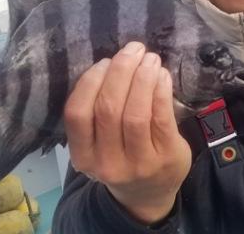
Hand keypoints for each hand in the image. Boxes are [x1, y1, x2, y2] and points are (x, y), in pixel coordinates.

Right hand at [64, 42, 191, 223]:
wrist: (149, 194)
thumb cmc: (122, 155)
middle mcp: (107, 162)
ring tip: (150, 59)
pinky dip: (161, 91)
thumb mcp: (100, 144)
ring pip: (136, 113)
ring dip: (143, 78)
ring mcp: (139, 162)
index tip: (105, 61)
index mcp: (83, 156)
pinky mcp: (166, 156)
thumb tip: (114, 62)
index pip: (77, 114)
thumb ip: (99, 112)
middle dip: (121, 71)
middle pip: (108, 109)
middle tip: (133, 50)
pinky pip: (162, 118)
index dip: (90, 82)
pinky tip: (162, 75)